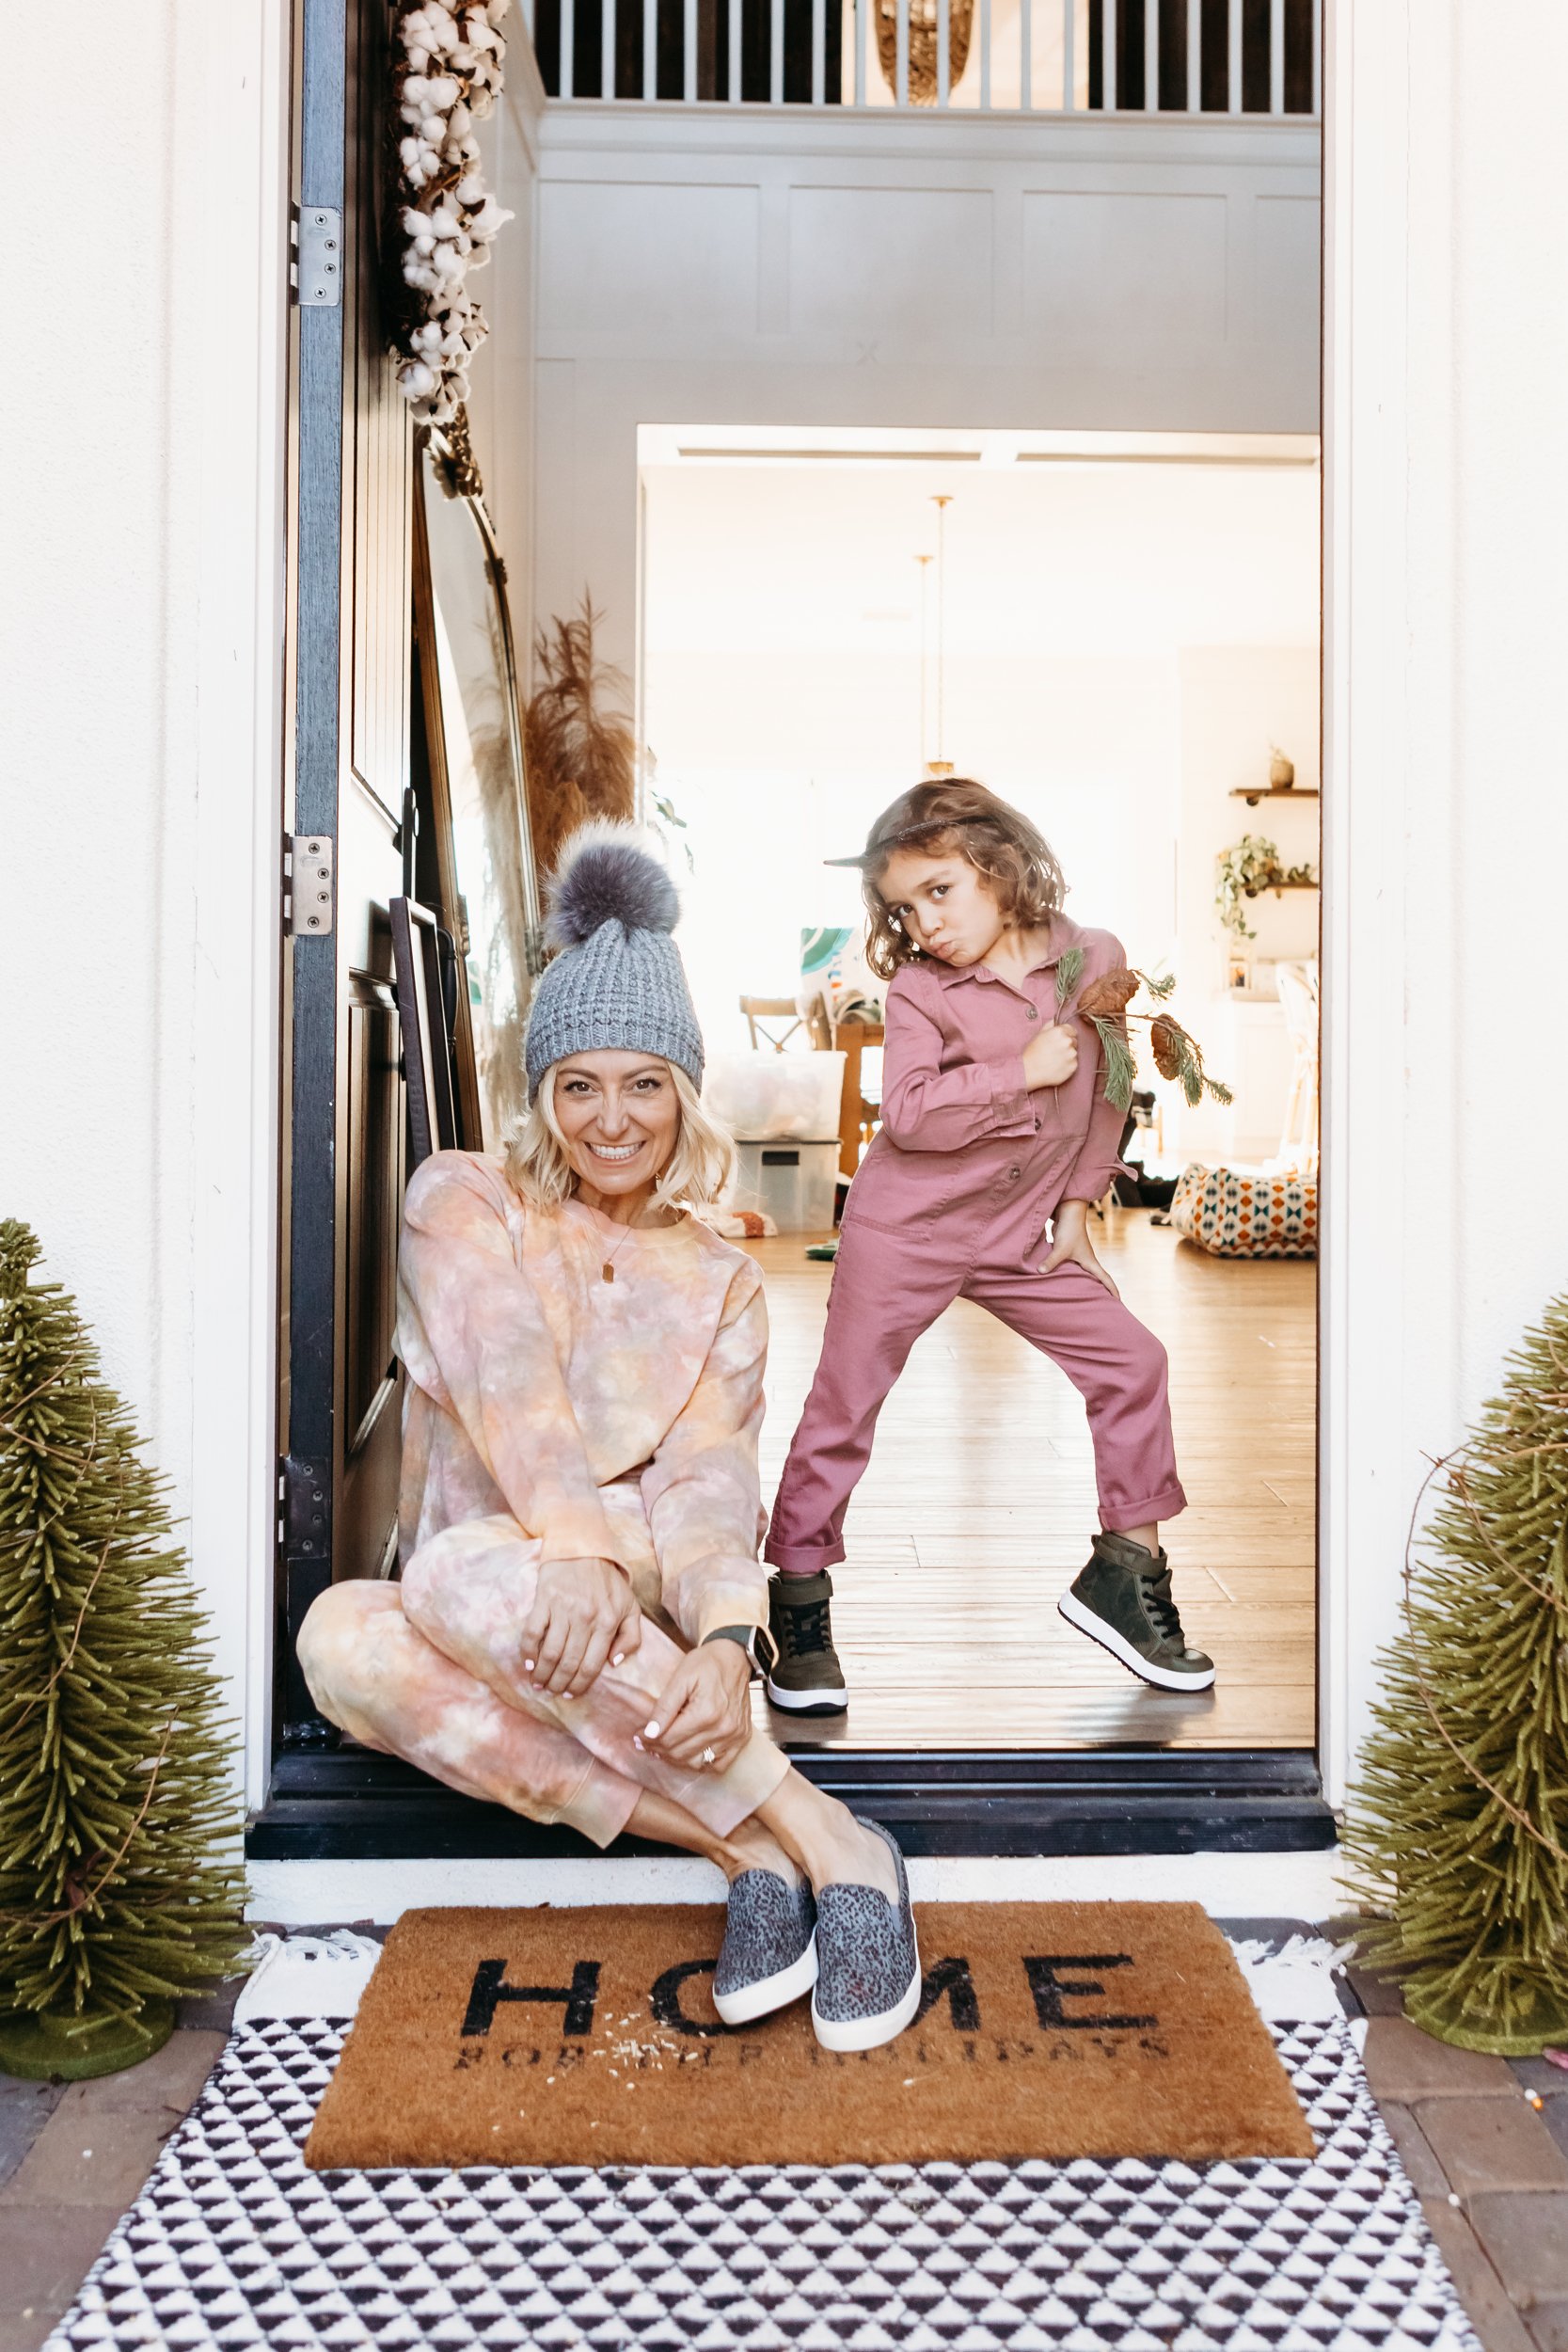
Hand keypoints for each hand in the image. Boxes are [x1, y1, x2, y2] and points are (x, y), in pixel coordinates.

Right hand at [519, 1558, 641, 1697]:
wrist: (583, 1547)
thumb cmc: (608, 1581)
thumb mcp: (630, 1606)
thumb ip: (631, 1637)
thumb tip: (615, 1663)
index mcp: (608, 1622)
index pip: (592, 1665)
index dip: (580, 1686)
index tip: (571, 1694)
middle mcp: (586, 1618)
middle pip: (569, 1663)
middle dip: (559, 1684)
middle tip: (552, 1691)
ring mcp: (564, 1609)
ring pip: (550, 1652)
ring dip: (542, 1673)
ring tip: (538, 1683)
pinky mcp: (545, 1600)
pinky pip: (533, 1632)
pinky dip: (528, 1652)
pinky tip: (528, 1663)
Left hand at [644, 1643, 753, 1771]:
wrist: (736, 1658)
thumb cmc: (706, 1663)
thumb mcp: (681, 1677)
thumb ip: (665, 1706)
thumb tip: (650, 1733)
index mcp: (706, 1712)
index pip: (669, 1739)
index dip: (649, 1740)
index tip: (639, 1735)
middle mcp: (723, 1728)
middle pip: (681, 1753)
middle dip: (659, 1749)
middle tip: (647, 1742)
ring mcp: (734, 1736)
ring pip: (696, 1763)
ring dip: (677, 1758)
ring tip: (665, 1746)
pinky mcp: (742, 1738)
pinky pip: (719, 1765)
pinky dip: (702, 1763)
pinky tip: (690, 1751)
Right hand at [1021, 1022, 1078, 1089]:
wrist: (1029, 1071)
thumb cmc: (1032, 1053)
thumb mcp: (1038, 1034)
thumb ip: (1050, 1025)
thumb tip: (1055, 1020)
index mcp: (1060, 1031)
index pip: (1072, 1030)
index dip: (1066, 1035)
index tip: (1060, 1040)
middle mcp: (1068, 1041)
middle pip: (1074, 1041)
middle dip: (1067, 1045)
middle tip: (1055, 1051)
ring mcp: (1072, 1055)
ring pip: (1073, 1053)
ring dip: (1067, 1055)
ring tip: (1054, 1060)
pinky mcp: (1073, 1066)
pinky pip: (1073, 1064)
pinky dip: (1067, 1065)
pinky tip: (1057, 1066)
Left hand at [1040, 1198, 1120, 1299]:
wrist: (1068, 1212)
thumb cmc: (1069, 1230)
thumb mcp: (1060, 1248)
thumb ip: (1051, 1261)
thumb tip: (1040, 1272)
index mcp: (1090, 1262)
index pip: (1105, 1279)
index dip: (1113, 1291)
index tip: (1119, 1302)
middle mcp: (1087, 1260)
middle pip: (1098, 1279)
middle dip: (1102, 1291)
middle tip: (1104, 1305)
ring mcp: (1079, 1256)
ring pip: (1084, 1274)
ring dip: (1086, 1284)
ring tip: (1084, 1298)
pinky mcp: (1070, 1253)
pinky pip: (1072, 1269)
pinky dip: (1071, 1276)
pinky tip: (1064, 1282)